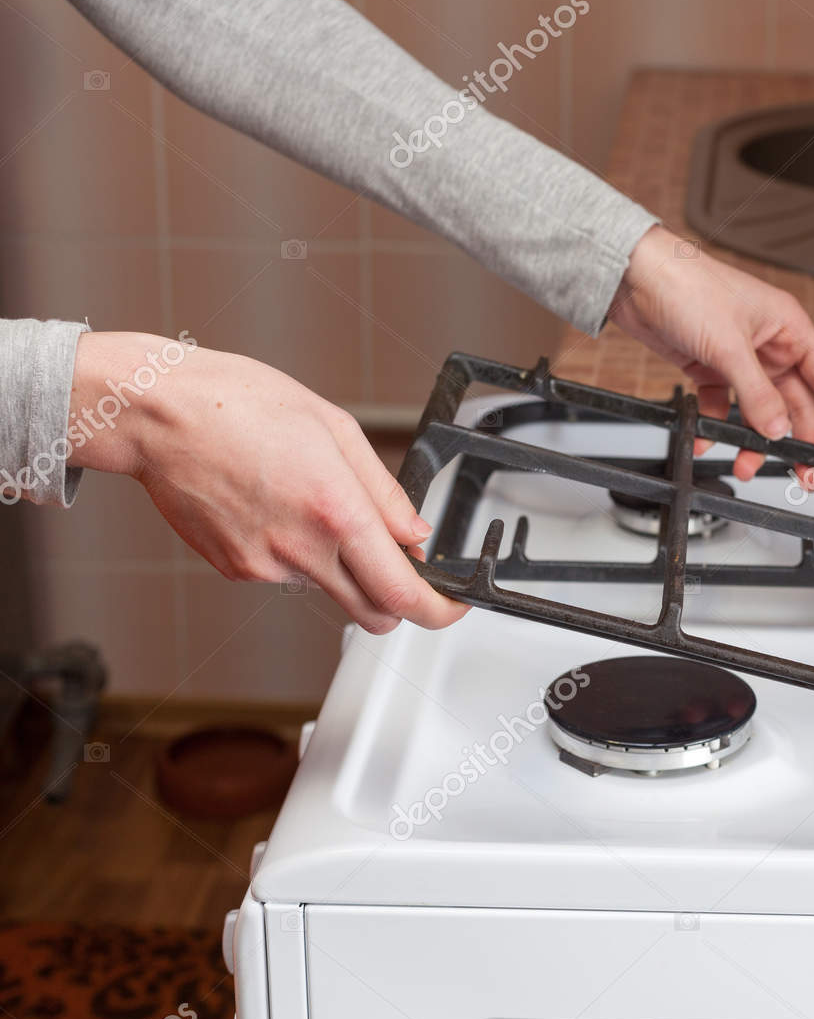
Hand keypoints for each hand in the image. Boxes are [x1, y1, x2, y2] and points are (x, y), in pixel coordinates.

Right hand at [68, 331, 468, 633]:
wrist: (157, 414)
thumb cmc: (238, 404)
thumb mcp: (335, 429)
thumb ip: (384, 492)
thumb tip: (417, 534)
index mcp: (335, 510)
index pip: (402, 592)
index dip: (438, 610)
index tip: (452, 605)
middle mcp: (301, 549)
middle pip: (374, 614)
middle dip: (399, 603)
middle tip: (407, 573)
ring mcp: (264, 566)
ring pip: (329, 591)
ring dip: (342, 568)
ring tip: (313, 506)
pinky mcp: (235, 569)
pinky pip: (286, 575)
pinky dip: (298, 555)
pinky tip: (277, 509)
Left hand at [607, 226, 813, 484]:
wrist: (635, 277)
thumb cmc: (687, 285)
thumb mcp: (729, 345)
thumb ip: (757, 393)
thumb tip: (779, 429)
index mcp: (788, 328)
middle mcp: (768, 344)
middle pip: (795, 402)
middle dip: (798, 440)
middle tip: (804, 474)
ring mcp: (738, 358)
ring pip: (759, 410)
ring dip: (754, 440)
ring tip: (747, 465)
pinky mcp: (709, 366)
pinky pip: (722, 406)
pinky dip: (716, 427)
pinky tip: (707, 441)